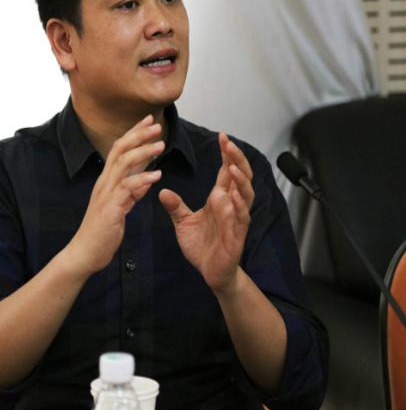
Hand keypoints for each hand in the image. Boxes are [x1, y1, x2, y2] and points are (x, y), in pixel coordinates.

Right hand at [67, 115, 163, 276]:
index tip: (149, 121)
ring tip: (161, 145)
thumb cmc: (102, 231)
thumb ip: (131, 194)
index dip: (133, 133)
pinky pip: (127, 188)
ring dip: (143, 152)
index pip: (119, 149)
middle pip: (120, 150)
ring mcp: (105, 194)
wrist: (85, 253)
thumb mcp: (120, 208)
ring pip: (123, 164)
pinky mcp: (110, 208)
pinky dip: (142, 179)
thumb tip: (145, 182)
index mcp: (106, 181)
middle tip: (157, 125)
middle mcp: (104, 182)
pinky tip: (157, 176)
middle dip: (138, 135)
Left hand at [159, 132, 253, 293]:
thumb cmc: (202, 247)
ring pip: (245, 194)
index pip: (226, 171)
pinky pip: (241, 217)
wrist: (211, 273)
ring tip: (232, 166)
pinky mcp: (237, 235)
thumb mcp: (183, 222)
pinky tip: (234, 195)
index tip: (222, 136)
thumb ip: (175, 206)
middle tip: (228, 143)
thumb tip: (163, 190)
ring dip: (240, 179)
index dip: (226, 154)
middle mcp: (231, 205)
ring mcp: (236, 218)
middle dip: (236, 159)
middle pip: (240, 176)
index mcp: (220, 199)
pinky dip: (239, 205)